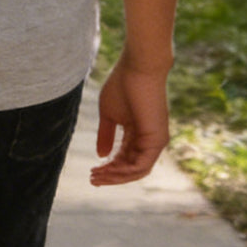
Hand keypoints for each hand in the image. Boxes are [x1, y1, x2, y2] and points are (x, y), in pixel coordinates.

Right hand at [91, 57, 170, 186]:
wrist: (138, 68)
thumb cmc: (122, 85)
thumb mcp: (109, 114)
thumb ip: (106, 135)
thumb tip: (101, 155)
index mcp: (137, 134)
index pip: (124, 158)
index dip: (107, 167)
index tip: (90, 170)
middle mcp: (149, 141)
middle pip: (130, 168)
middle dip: (110, 176)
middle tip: (91, 178)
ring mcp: (155, 141)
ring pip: (137, 170)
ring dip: (116, 177)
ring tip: (97, 176)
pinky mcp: (157, 139)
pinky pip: (142, 165)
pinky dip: (125, 171)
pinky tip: (108, 169)